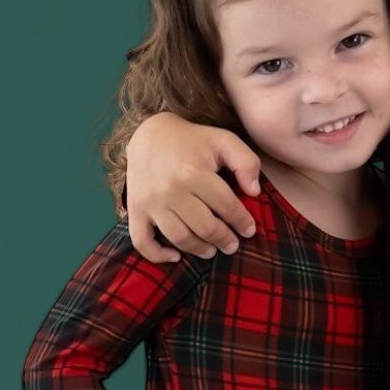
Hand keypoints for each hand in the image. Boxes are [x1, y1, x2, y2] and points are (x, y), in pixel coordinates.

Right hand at [125, 112, 262, 264]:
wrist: (150, 133)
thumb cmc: (192, 140)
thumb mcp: (224, 140)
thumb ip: (246, 162)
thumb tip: (254, 192)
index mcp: (194, 172)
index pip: (226, 206)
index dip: (241, 221)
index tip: (249, 230)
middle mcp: (171, 190)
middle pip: (205, 227)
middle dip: (224, 239)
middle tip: (232, 245)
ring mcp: (150, 202)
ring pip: (179, 237)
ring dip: (199, 249)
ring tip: (211, 250)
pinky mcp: (135, 209)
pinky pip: (142, 241)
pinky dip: (157, 255)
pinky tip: (175, 257)